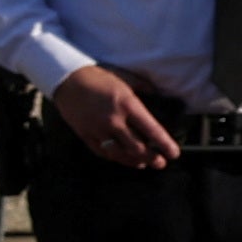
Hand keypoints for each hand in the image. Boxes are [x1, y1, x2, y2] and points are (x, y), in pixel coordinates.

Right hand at [48, 67, 179, 170]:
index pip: (152, 130)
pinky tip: (122, 158)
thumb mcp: (126, 78)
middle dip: (152, 158)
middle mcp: (113, 120)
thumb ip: (145, 89)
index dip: (165, 144)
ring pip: (119, 154)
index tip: (174, 153)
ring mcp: (98, 129)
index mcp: (127, 105)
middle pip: (137, 148)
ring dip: (134, 162)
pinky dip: (115, 158)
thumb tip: (159, 97)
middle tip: (160, 162)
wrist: (67, 79)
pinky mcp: (85, 134)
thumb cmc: (99, 77)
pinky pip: (102, 152)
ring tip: (143, 164)